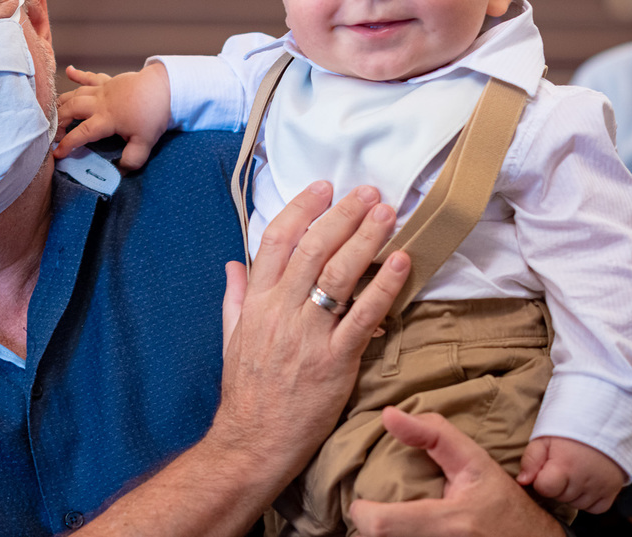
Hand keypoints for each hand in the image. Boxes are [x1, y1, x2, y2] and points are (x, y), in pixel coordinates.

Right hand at [54, 64, 171, 169]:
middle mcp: (99, 103)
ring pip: (76, 94)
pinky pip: (90, 77)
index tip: (57, 154)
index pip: (81, 133)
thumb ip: (132, 159)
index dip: (68, 144)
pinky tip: (69, 70)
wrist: (165, 87)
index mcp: (106, 119)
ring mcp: (103, 90)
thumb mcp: (145, 142)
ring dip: (63, 102)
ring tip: (54, 112)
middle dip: (59, 122)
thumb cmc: (154, 113)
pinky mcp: (109, 81)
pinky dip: (79, 74)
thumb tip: (120, 172)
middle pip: (71, 109)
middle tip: (54, 134)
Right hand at [74, 183, 410, 535]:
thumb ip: (236, 297)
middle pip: (313, 248)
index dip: (302, 209)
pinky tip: (400, 262)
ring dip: (366, 239)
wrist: (253, 441)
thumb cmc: (245, 392)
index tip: (324, 189)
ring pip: (338, 274)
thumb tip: (235, 264)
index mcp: (257, 302)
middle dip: (343, 215)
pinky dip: (383, 286)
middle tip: (369, 192)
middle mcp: (281, 311)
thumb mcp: (231, 338)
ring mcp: (309, 335)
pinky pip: (363, 316)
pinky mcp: (335, 361)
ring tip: (387, 213)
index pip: (277, 241)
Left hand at [348, 408, 565, 536]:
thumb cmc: (500, 501)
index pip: (383, 526)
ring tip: (389, 522)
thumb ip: (432, 434)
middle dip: (371, 527)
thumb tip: (388, 415)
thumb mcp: (473, 461)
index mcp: (450, 523)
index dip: (363, 514)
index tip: (362, 502)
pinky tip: (402, 531)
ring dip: (386, 535)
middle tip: (374, 512)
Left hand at [518, 435, 624, 513]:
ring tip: (574, 472)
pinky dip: (589, 500)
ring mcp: (600, 486)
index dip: (541, 480)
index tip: (546, 469)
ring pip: (577, 505)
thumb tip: (522, 481)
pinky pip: (595, 508)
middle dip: (557, 486)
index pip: (545, 489)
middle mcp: (584, 480)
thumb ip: (530, 460)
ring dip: (572, 493)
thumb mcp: (544, 439)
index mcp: (565, 465)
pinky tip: (585, 483)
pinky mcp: (613, 491)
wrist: (601, 423)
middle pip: (560, 497)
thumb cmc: (568, 431)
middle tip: (562, 467)